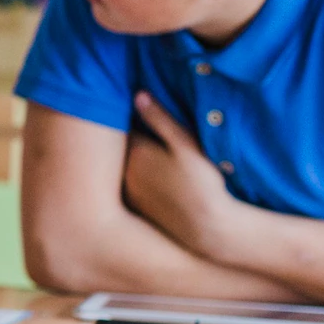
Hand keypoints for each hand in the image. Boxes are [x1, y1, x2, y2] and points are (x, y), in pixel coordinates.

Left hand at [123, 92, 243, 258]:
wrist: (208, 229)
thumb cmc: (202, 182)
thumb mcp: (186, 145)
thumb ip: (160, 119)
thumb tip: (137, 94)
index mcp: (135, 151)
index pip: (118, 125)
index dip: (122, 113)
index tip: (122, 100)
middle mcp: (123, 171)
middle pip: (115, 146)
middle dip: (118, 134)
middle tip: (125, 120)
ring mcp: (126, 191)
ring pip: (118, 165)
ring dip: (122, 156)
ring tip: (138, 147)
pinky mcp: (132, 206)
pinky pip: (123, 183)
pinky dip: (128, 175)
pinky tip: (147, 175)